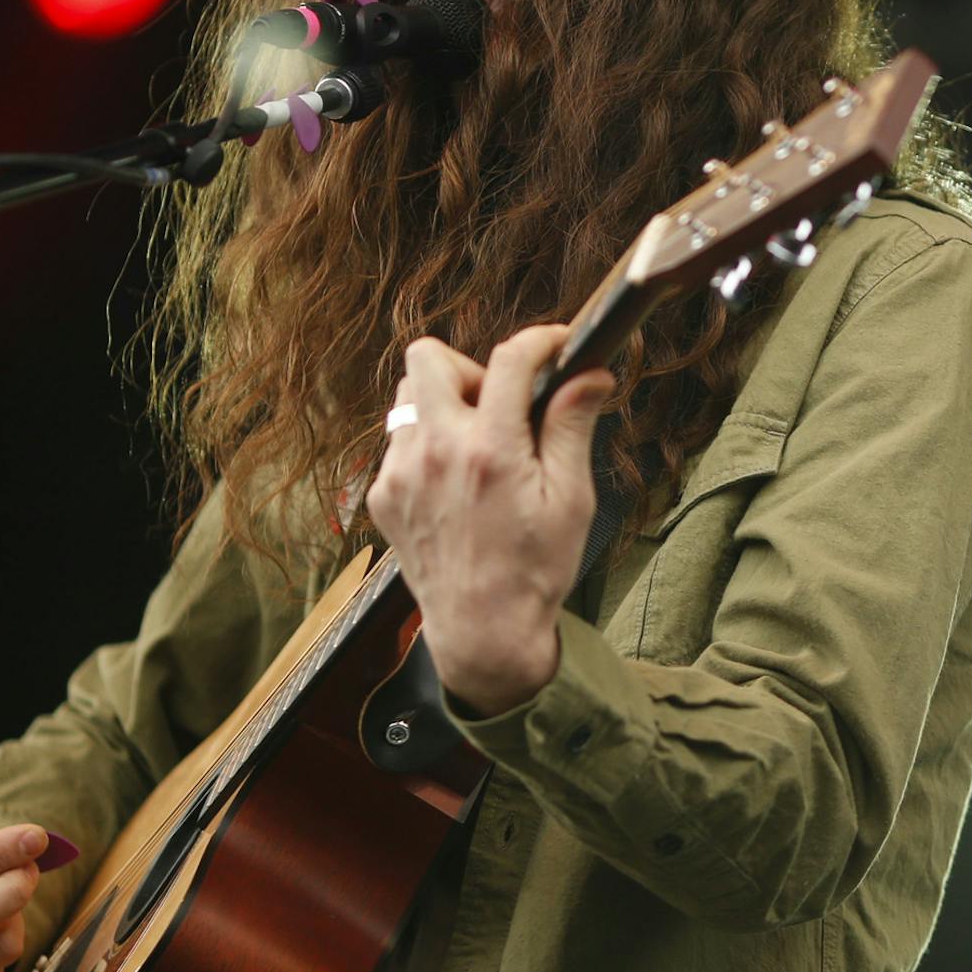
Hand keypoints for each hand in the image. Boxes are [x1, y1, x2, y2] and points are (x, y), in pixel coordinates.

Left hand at [367, 325, 612, 714]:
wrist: (484, 631)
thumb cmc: (536, 568)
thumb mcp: (572, 498)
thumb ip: (572, 426)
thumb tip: (589, 372)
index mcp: (490, 451)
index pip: (510, 359)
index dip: (540, 340)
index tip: (557, 346)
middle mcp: (436, 453)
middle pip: (428, 357)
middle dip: (470, 367)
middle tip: (500, 404)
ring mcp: (400, 474)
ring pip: (407, 397)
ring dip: (444, 405)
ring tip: (478, 445)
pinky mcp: (382, 496)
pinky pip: (399, 442)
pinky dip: (428, 445)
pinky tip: (456, 484)